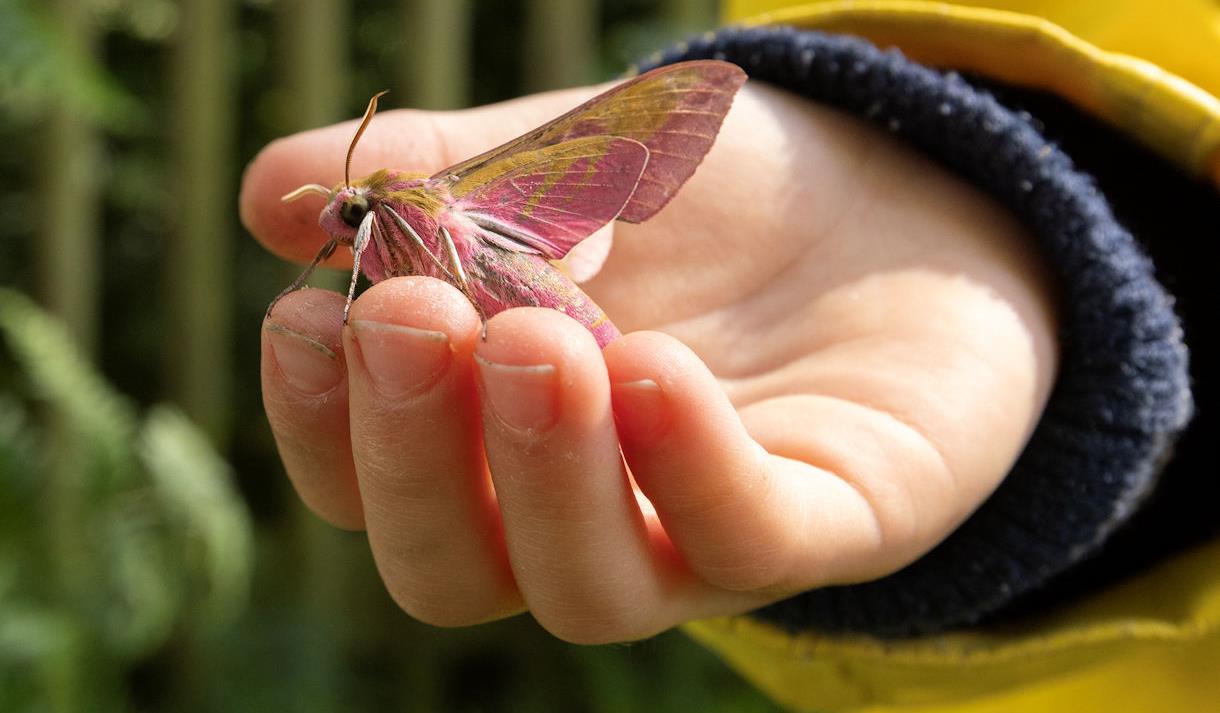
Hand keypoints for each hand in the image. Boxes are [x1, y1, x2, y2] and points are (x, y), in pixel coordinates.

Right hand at [239, 80, 1057, 642]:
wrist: (889, 203)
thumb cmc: (705, 202)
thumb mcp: (563, 162)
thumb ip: (438, 178)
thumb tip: (275, 197)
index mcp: (498, 446)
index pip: (373, 486)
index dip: (322, 423)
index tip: (305, 314)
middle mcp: (584, 519)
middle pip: (453, 568)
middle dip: (416, 454)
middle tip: (409, 318)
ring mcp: (700, 541)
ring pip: (585, 591)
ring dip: (543, 475)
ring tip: (535, 341)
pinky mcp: (827, 527)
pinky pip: (746, 539)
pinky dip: (688, 463)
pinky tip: (652, 366)